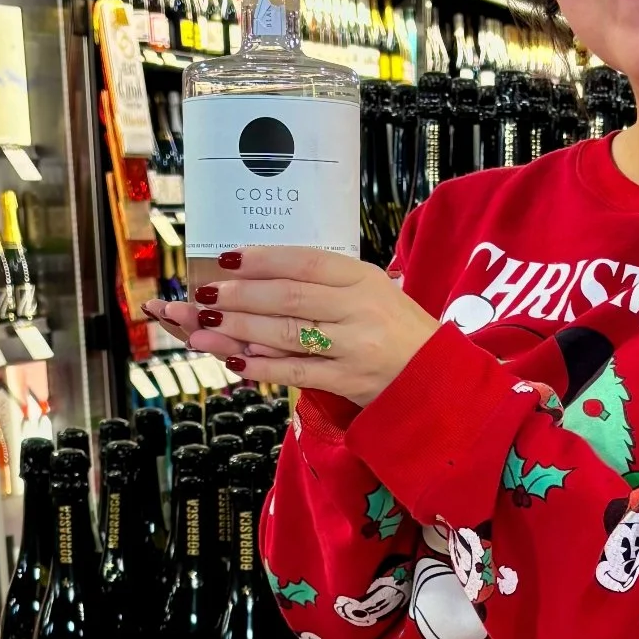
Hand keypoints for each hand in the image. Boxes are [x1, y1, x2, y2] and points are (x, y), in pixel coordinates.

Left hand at [143, 249, 439, 407]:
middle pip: (288, 297)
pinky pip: (296, 372)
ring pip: (286, 334)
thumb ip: (325, 283)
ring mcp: (354, 346)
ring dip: (239, 330)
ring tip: (204, 328)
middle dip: (239, 295)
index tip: (227, 258)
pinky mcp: (349, 381)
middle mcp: (358, 308)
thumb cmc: (396, 330)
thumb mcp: (371, 292)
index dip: (262, 259)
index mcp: (363, 278)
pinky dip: (262, 368)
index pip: (304, 262)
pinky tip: (234, 362)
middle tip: (204, 294)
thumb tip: (260, 277)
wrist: (435, 378)